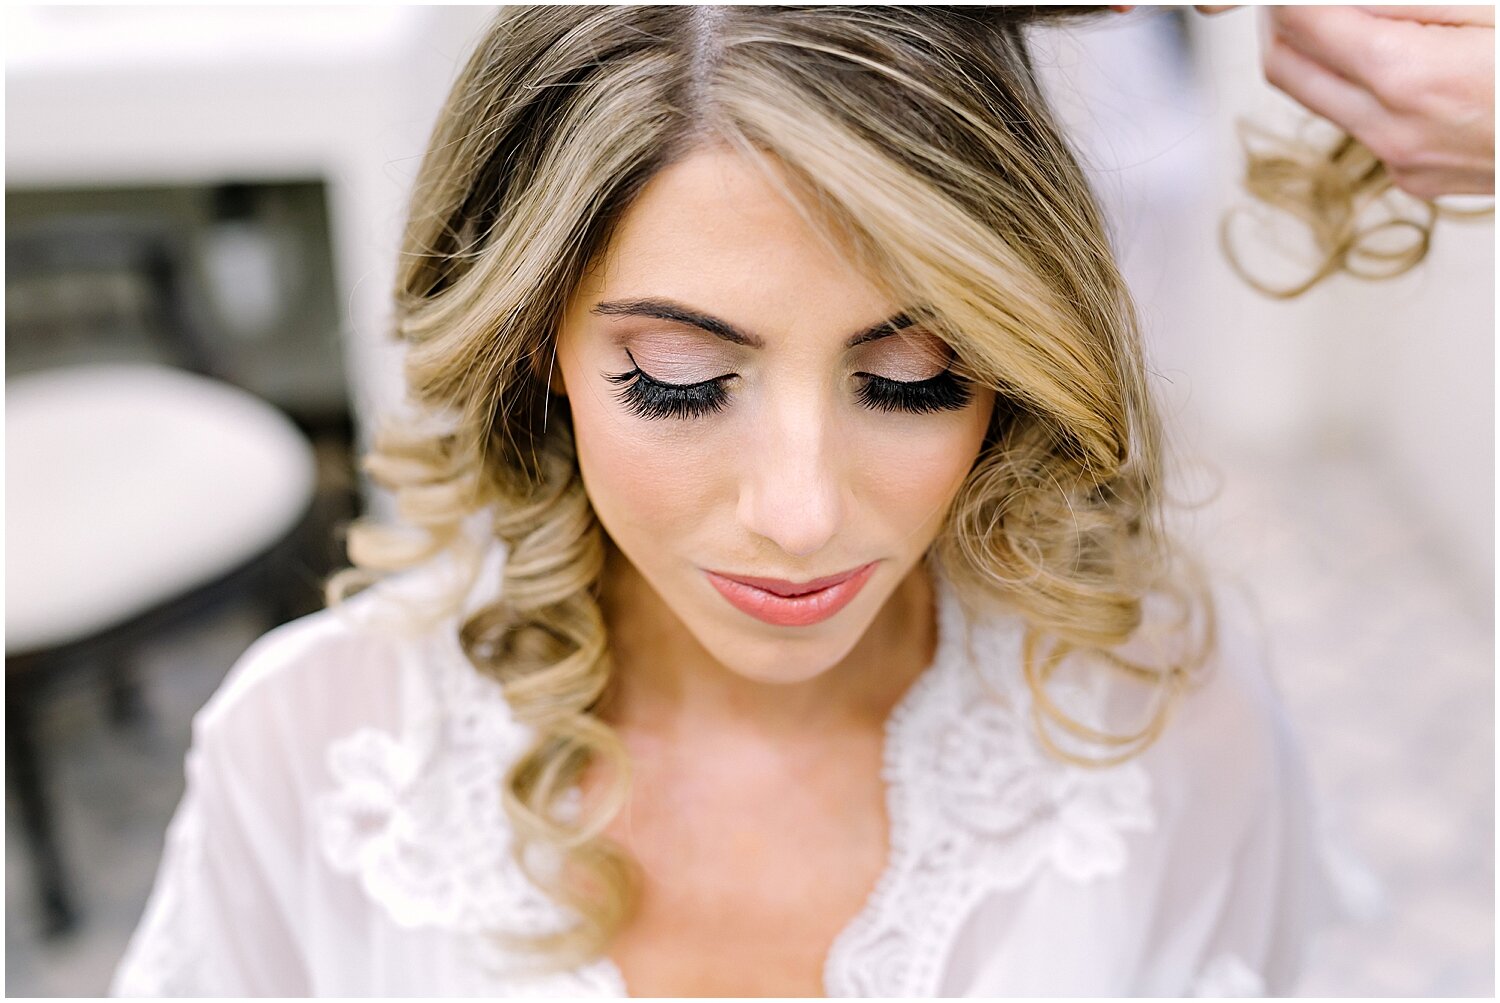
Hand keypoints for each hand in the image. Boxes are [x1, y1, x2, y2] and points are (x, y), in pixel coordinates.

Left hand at [1258, 6, 1493, 198]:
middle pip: (1284, 71)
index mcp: (1408, 75)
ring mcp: (1401, 162)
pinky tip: (1403, 63)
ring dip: (1316, 57)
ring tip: (1348, 19)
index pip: (1302, 25)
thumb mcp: (1483, 7)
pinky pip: (1362, 127)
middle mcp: (1392, 129)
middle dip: (1278, 23)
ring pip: (1321, 102)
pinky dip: (1361, 89)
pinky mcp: (1414, 178)